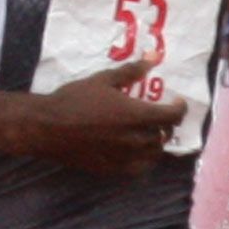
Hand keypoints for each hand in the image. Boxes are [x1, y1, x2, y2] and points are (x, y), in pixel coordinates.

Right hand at [25, 61, 186, 176]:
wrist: (49, 127)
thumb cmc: (75, 99)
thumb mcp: (103, 80)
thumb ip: (131, 72)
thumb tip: (153, 59)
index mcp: (137, 115)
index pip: (172, 116)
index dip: (179, 109)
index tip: (176, 102)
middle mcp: (135, 139)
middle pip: (164, 136)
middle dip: (165, 125)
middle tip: (159, 116)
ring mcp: (124, 157)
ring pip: (152, 154)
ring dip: (155, 143)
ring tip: (148, 134)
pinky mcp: (111, 169)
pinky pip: (136, 168)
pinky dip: (142, 160)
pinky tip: (135, 152)